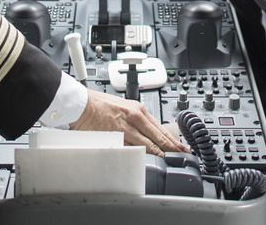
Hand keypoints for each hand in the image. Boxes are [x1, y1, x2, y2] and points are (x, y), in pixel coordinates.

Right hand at [70, 89, 188, 155]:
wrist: (82, 104)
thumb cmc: (99, 103)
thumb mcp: (124, 106)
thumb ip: (136, 118)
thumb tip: (147, 130)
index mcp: (138, 110)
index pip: (161, 128)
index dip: (173, 139)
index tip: (181, 146)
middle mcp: (136, 118)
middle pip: (159, 138)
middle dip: (172, 148)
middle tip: (183, 156)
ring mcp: (127, 130)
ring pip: (149, 146)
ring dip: (160, 155)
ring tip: (170, 162)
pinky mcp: (118, 138)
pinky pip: (133, 150)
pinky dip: (142, 157)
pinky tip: (148, 162)